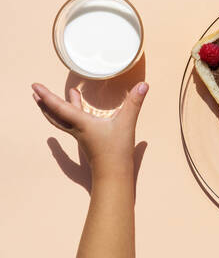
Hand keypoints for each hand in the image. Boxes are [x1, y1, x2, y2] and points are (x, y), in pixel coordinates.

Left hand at [32, 82, 148, 175]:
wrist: (114, 174)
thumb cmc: (117, 151)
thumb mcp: (127, 123)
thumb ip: (134, 103)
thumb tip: (144, 85)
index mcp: (82, 124)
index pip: (60, 107)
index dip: (47, 96)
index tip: (35, 86)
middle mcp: (77, 129)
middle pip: (55, 115)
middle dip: (45, 103)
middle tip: (35, 93)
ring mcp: (81, 136)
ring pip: (63, 120)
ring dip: (55, 109)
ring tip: (52, 98)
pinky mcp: (88, 140)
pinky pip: (73, 125)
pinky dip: (70, 115)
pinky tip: (79, 112)